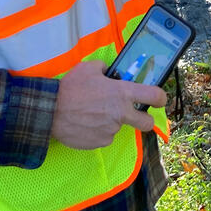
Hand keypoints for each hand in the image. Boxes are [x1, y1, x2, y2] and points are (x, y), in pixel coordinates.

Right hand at [50, 60, 167, 149]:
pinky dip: (98, 131)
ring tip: (92, 114)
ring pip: (119, 127)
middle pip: (147, 123)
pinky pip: (105, 136)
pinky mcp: (100, 142)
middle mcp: (121, 113)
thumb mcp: (88, 68)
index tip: (159, 99)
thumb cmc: (70, 88)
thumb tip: (109, 73)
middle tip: (136, 115)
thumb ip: (105, 69)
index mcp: (122, 93)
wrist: (50, 111)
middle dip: (146, 120)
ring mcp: (111, 130)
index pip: (154, 96)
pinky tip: (86, 123)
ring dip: (111, 122)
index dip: (161, 98)